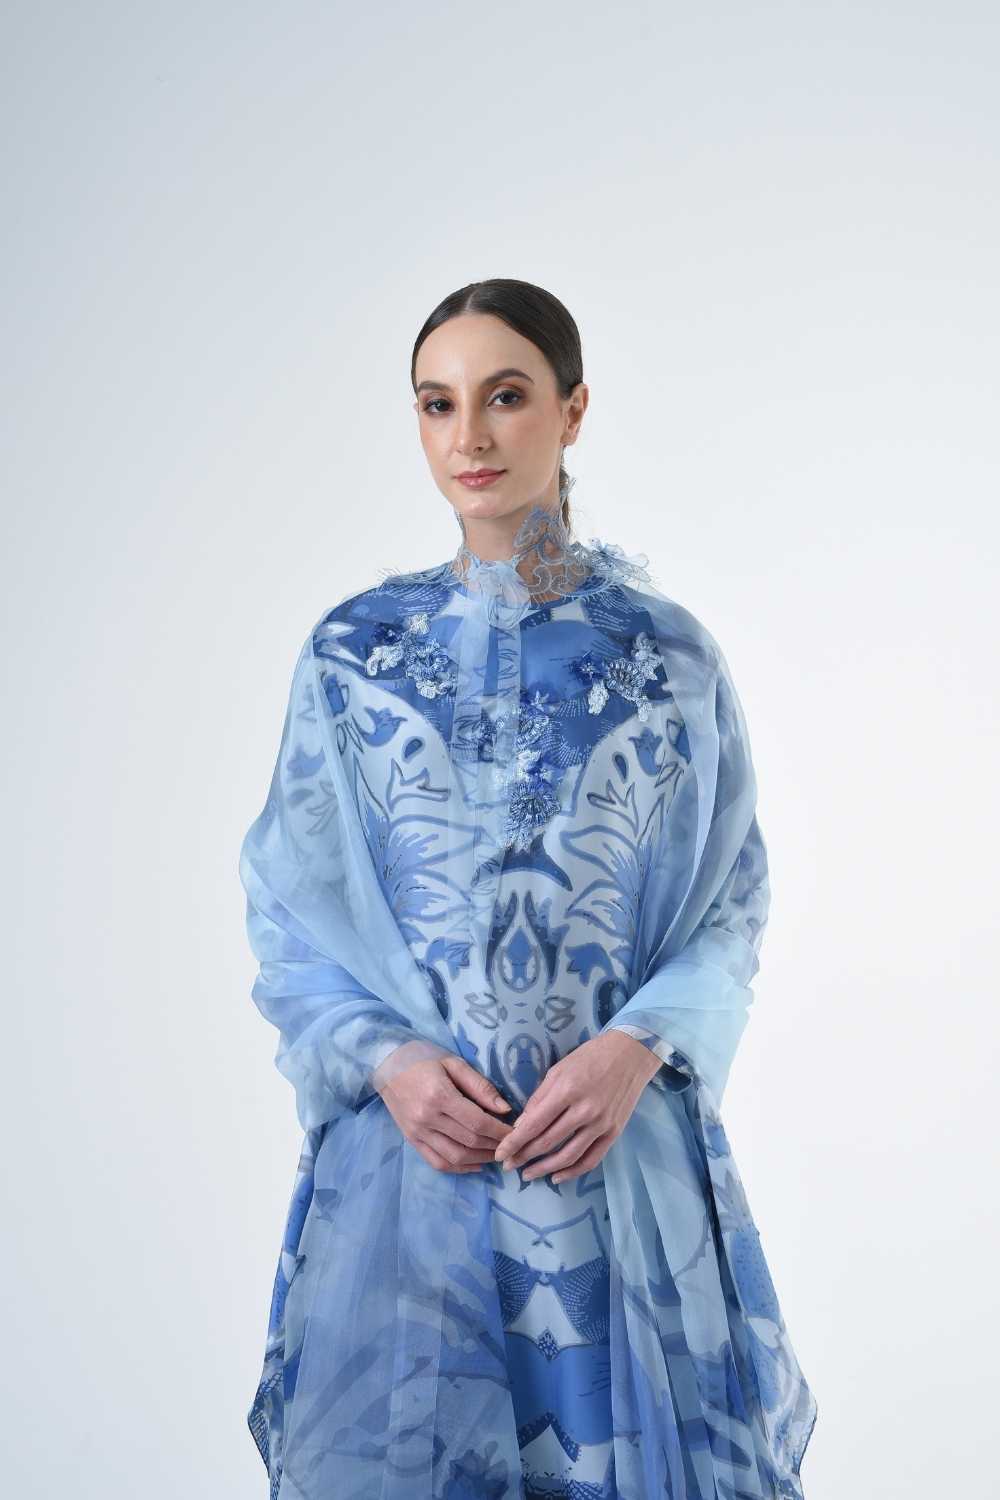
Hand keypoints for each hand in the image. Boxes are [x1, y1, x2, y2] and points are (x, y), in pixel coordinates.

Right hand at [379, 1053, 515, 1173]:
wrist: (386, 1064)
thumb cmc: (423, 1059)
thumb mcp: (454, 1063)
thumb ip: (480, 1086)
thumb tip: (504, 1109)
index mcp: (440, 1096)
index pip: (478, 1122)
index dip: (500, 1131)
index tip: (515, 1133)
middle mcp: (427, 1118)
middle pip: (469, 1141)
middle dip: (494, 1146)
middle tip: (510, 1145)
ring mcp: (417, 1132)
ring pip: (455, 1156)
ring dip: (480, 1159)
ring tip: (496, 1154)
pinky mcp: (411, 1140)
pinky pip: (437, 1162)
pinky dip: (459, 1168)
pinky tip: (475, 1165)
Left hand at [493, 1031, 661, 1183]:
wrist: (630, 1054)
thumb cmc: (589, 1057)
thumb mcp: (558, 1070)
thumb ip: (539, 1099)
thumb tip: (521, 1126)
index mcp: (567, 1090)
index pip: (535, 1124)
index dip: (515, 1142)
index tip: (501, 1155)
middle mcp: (584, 1110)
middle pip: (548, 1142)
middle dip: (524, 1157)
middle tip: (509, 1166)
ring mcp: (601, 1124)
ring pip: (568, 1156)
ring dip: (545, 1169)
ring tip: (528, 1174)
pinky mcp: (614, 1132)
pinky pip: (591, 1160)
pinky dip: (573, 1172)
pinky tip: (557, 1177)